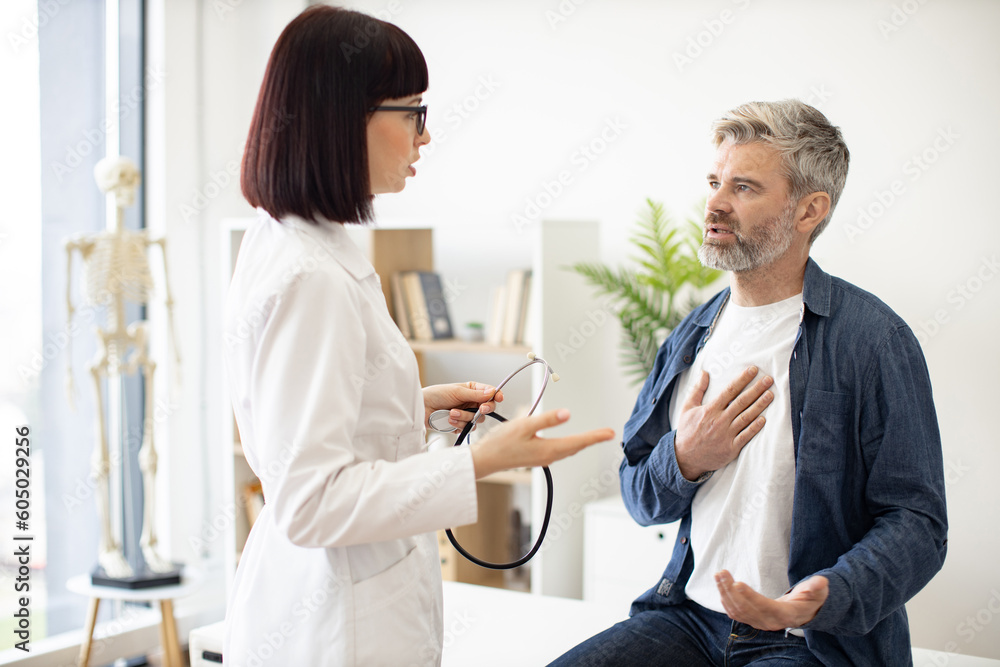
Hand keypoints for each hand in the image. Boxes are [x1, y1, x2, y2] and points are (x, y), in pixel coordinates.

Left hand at [422, 382, 503, 429]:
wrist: (421, 408)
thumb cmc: (436, 395)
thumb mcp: (457, 392)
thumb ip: (475, 394)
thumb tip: (492, 392)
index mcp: (472, 391)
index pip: (490, 393)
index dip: (496, 396)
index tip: (499, 398)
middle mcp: (471, 403)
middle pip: (488, 409)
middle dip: (484, 409)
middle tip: (481, 409)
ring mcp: (466, 415)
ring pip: (477, 420)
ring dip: (465, 417)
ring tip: (451, 413)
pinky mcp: (460, 426)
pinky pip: (467, 428)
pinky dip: (459, 425)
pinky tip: (449, 419)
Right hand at [469, 408, 614, 478]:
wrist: (485, 460)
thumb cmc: (501, 442)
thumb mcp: (524, 425)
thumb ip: (547, 420)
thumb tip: (568, 414)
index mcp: (549, 449)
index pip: (579, 442)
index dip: (595, 437)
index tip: (610, 433)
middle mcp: (549, 457)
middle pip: (576, 447)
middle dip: (592, 440)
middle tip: (607, 434)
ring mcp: (543, 458)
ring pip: (568, 450)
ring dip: (582, 443)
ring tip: (594, 437)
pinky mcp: (537, 457)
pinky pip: (559, 451)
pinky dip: (570, 445)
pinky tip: (570, 442)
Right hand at [674, 366, 773, 480]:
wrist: (685, 458)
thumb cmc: (687, 431)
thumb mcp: (687, 408)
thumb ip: (697, 389)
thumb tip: (704, 372)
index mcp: (710, 410)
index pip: (730, 391)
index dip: (742, 379)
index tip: (753, 370)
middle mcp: (719, 421)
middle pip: (741, 402)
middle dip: (756, 389)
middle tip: (769, 379)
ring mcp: (726, 435)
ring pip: (746, 417)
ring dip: (760, 405)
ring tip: (770, 395)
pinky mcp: (731, 448)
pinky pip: (746, 436)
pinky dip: (755, 427)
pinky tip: (764, 419)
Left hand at [715, 570, 827, 630]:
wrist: (802, 613)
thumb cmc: (809, 600)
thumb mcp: (817, 593)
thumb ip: (817, 588)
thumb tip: (821, 581)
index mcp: (785, 614)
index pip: (765, 606)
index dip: (750, 597)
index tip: (737, 583)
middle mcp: (769, 621)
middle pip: (746, 609)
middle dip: (731, 591)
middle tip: (722, 573)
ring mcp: (759, 622)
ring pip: (737, 611)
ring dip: (725, 593)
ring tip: (719, 575)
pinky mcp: (752, 620)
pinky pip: (735, 613)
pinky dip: (725, 600)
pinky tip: (721, 586)